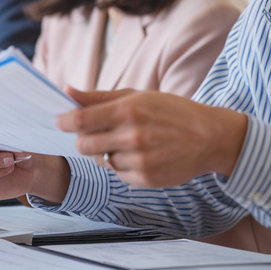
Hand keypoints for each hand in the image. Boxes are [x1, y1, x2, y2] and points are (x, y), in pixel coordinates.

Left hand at [56, 87, 247, 188]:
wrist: (210, 137)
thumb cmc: (172, 112)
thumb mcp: (138, 96)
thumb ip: (99, 97)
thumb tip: (66, 90)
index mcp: (129, 111)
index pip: (79, 120)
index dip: (64, 121)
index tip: (61, 121)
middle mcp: (132, 137)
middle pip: (83, 145)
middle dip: (83, 139)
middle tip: (95, 132)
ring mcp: (139, 160)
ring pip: (100, 161)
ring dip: (105, 152)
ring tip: (126, 142)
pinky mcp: (145, 179)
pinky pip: (118, 174)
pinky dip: (122, 165)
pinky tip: (140, 155)